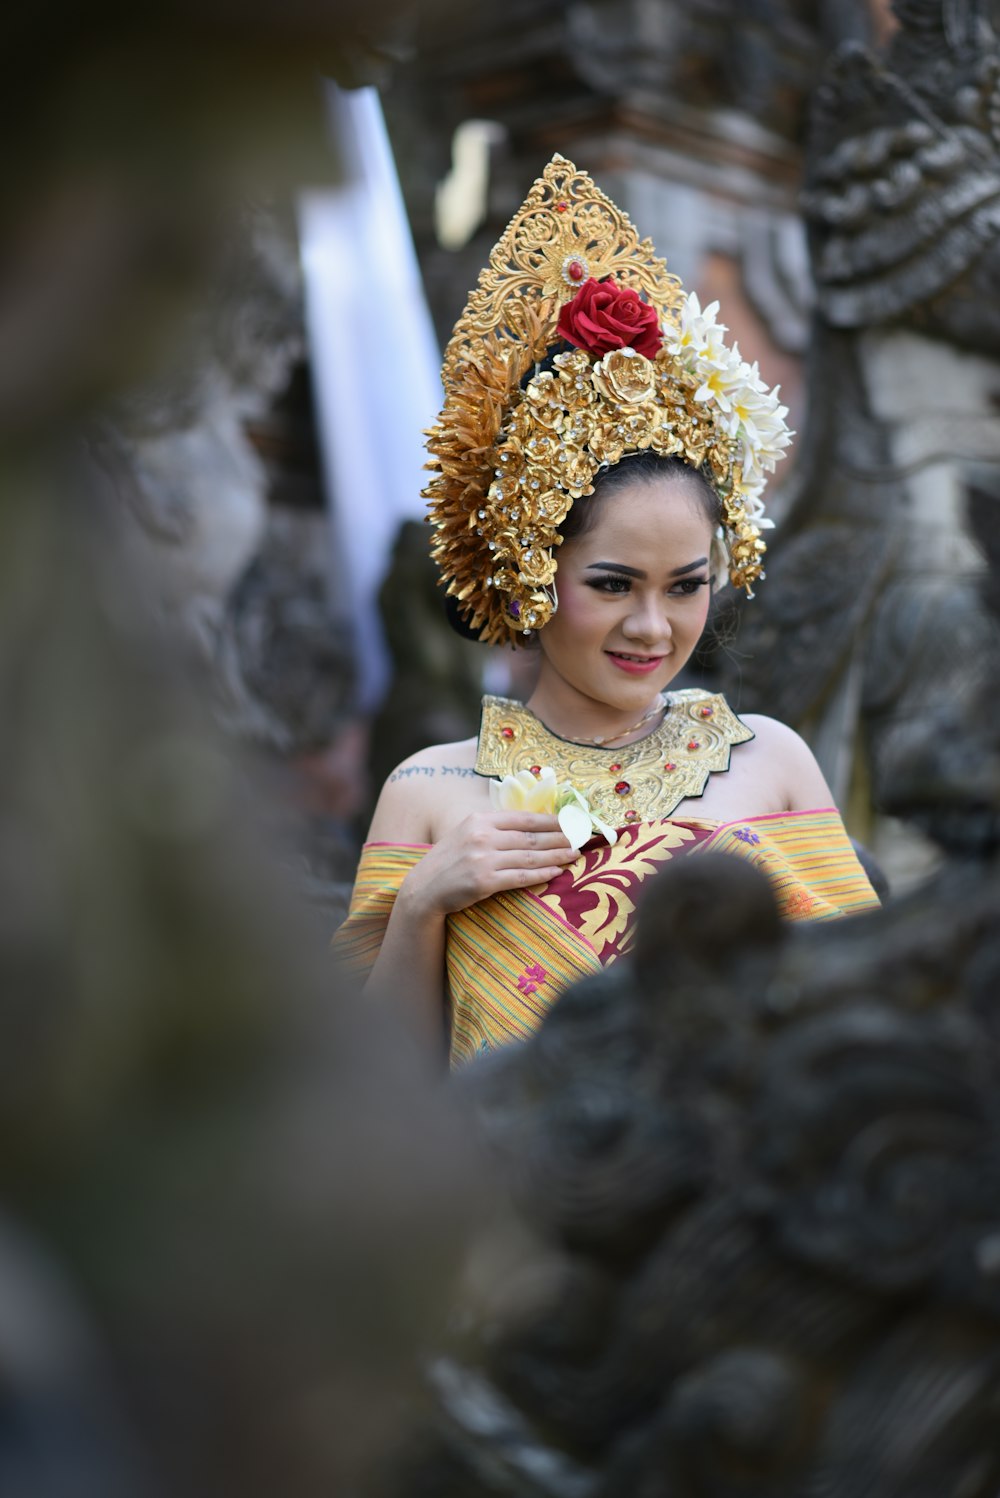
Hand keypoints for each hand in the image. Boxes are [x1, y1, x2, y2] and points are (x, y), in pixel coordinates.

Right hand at [399, 811, 577, 918]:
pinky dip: (542, 874)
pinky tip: (557, 872)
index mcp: (479, 819)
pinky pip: (520, 877)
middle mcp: (481, 836)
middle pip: (531, 837)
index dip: (551, 821)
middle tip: (582, 839)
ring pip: (529, 857)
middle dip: (560, 838)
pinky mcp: (483, 882)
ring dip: (556, 856)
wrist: (424, 888)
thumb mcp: (467, 833)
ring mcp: (482, 859)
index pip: (524, 818)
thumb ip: (494, 827)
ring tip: (575, 854)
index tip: (572, 822)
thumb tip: (532, 824)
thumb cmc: (450, 860)